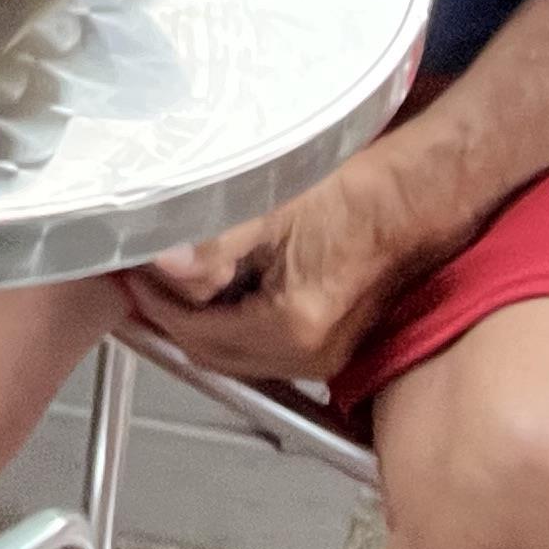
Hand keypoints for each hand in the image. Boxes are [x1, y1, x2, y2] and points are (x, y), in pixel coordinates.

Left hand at [119, 164, 441, 388]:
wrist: (420, 191)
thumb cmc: (358, 191)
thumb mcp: (272, 205)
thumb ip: (214, 243)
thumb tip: (163, 264)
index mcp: (293, 329)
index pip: (196, 336)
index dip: (154, 304)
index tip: (128, 272)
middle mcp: (311, 356)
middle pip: (214, 352)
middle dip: (172, 315)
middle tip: (140, 274)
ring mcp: (326, 353)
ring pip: (238, 349)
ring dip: (201, 317)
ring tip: (175, 273)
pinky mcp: (333, 339)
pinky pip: (264, 339)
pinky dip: (233, 316)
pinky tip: (221, 281)